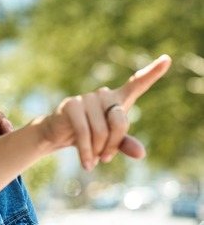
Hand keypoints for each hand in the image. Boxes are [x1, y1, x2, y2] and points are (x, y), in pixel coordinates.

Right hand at [39, 55, 171, 169]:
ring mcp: (86, 98)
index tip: (166, 59)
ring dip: (98, 151)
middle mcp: (104, 94)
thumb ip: (125, 144)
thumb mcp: (109, 142)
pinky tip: (87, 164)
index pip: (137, 84)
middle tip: (105, 159)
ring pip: (101, 131)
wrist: (57, 134)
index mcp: (117, 99)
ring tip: (92, 160)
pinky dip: (86, 152)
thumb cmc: (88, 135)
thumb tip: (141, 154)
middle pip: (120, 122)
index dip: (153, 72)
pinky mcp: (71, 105)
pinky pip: (84, 133)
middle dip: (113, 145)